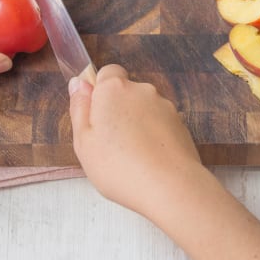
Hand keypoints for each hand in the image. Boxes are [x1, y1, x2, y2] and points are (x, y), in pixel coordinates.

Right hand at [68, 64, 201, 214]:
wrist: (170, 186)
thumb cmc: (119, 165)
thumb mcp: (84, 140)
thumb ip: (79, 107)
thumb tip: (79, 83)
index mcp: (114, 89)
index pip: (107, 73)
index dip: (99, 92)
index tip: (95, 117)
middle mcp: (142, 90)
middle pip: (125, 93)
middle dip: (117, 111)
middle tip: (108, 144)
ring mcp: (164, 106)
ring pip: (143, 110)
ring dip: (136, 125)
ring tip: (130, 157)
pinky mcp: (180, 124)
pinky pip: (159, 125)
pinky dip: (153, 137)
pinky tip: (148, 161)